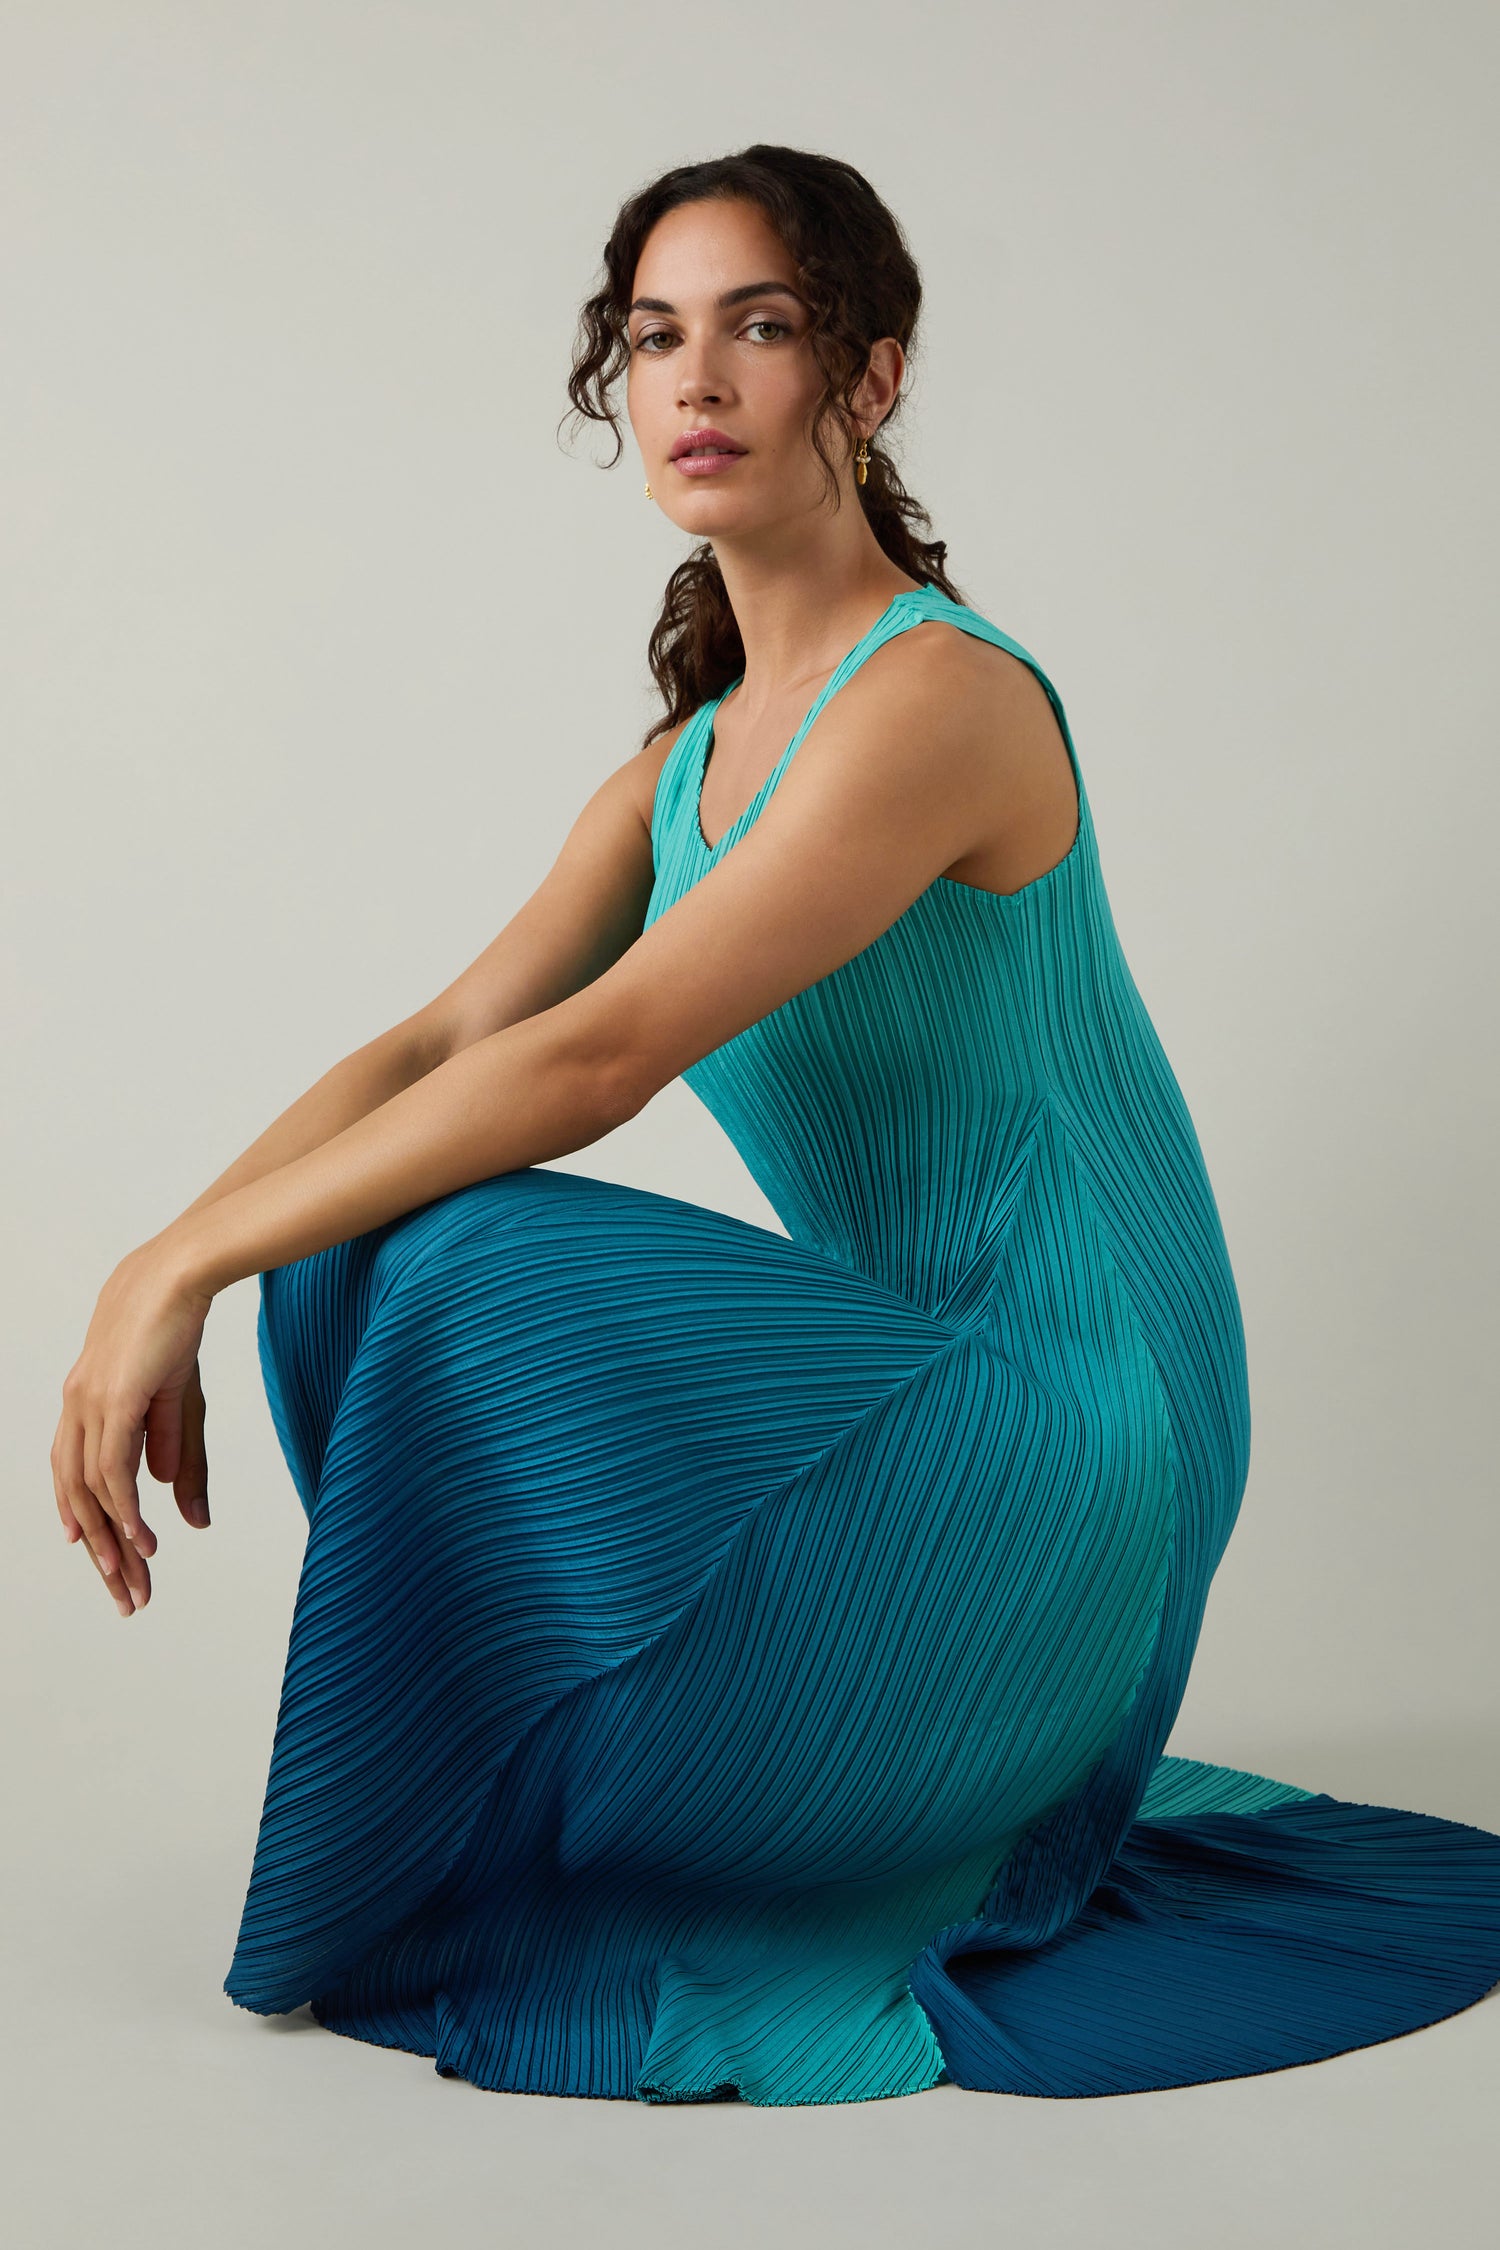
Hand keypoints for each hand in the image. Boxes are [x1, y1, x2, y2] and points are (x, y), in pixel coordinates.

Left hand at [51, 1240, 215, 1617]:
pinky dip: (125, 1510)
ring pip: (91, 1492)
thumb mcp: (183, 1405)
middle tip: (126, 1597)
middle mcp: (75, 1408)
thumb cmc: (175, 1329)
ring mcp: (88, 1404)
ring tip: (135, 1582)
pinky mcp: (112, 1401)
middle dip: (103, 1553)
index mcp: (84, 1405)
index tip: (106, 1564)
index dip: (88, 1524)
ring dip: (114, 1543)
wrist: (179, 1275)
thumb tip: (184, 1514)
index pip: (77, 1478)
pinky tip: (142, 1541)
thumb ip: (181, 1459)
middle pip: (78, 1497)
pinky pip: (112, 1470)